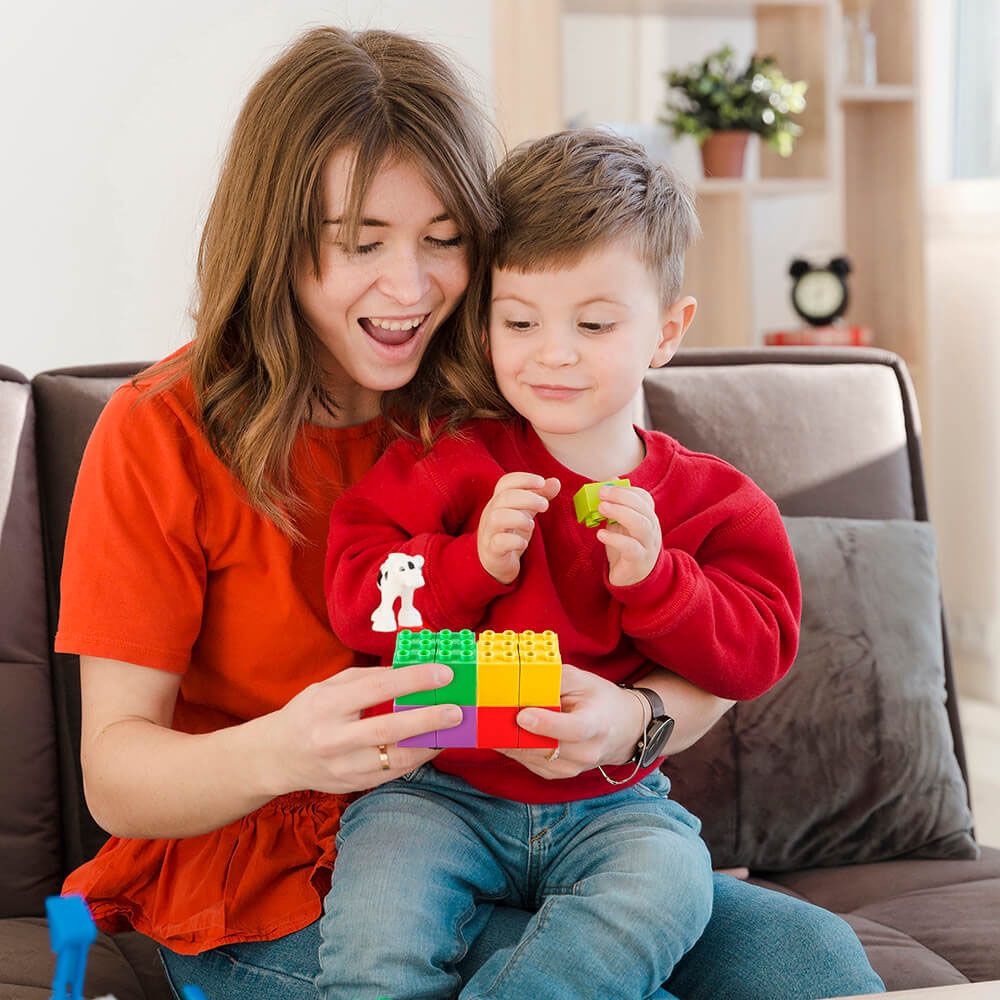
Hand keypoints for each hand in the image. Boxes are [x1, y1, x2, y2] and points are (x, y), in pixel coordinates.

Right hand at [265, 664, 463, 794]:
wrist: (277, 756)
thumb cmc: (309, 713)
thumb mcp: (329, 687)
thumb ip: (367, 678)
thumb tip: (410, 670)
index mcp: (327, 705)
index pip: (377, 688)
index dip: (413, 680)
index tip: (443, 673)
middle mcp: (333, 738)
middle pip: (389, 730)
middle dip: (428, 719)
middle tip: (456, 710)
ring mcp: (343, 766)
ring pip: (395, 758)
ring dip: (429, 744)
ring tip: (451, 730)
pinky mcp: (353, 785)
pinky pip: (392, 773)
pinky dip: (416, 759)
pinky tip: (432, 745)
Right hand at [477, 473, 559, 583]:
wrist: (495, 561)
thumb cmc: (510, 532)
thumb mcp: (526, 512)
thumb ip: (540, 496)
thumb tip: (555, 482)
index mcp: (499, 501)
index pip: (505, 482)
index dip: (523, 479)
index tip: (542, 482)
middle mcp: (491, 513)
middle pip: (504, 497)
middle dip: (528, 498)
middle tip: (545, 505)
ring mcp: (489, 532)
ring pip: (498, 517)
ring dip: (519, 518)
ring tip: (531, 525)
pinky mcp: (492, 551)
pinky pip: (499, 543)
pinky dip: (514, 541)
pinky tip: (524, 544)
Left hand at [496, 664, 645, 778]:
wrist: (623, 729)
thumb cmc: (600, 699)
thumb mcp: (582, 680)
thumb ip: (554, 679)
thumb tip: (523, 678)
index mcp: (597, 725)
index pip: (573, 729)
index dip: (546, 724)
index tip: (522, 715)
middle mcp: (587, 752)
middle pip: (547, 747)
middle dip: (516, 733)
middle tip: (491, 717)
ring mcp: (574, 768)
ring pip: (534, 758)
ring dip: (510, 743)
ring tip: (489, 725)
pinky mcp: (559, 774)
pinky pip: (531, 764)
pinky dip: (515, 751)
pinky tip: (501, 736)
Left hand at [595, 484, 661, 587]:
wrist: (634, 579)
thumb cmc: (627, 547)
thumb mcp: (621, 524)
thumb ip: (618, 504)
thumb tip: (611, 479)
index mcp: (647, 517)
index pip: (644, 498)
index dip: (627, 490)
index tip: (607, 486)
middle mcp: (651, 529)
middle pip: (643, 508)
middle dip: (622, 497)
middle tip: (601, 494)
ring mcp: (648, 545)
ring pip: (642, 525)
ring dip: (621, 513)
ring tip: (601, 508)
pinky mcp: (639, 561)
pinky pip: (631, 548)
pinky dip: (616, 539)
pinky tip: (601, 534)